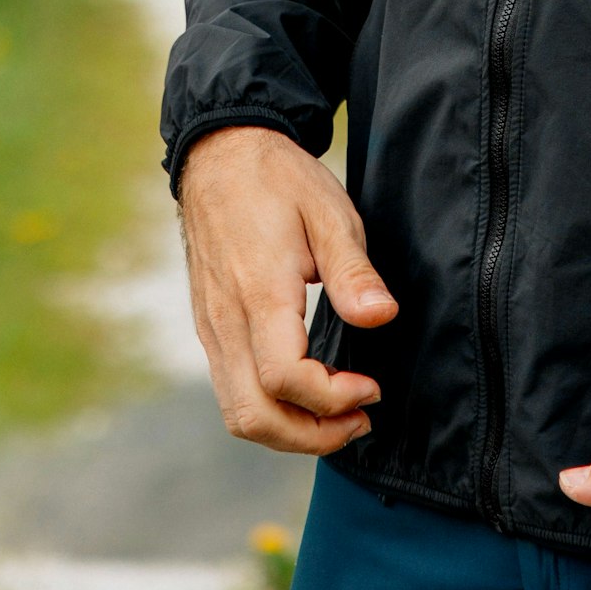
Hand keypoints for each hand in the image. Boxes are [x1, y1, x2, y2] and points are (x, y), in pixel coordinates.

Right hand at [175, 126, 398, 454]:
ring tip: (339, 415)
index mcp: (258, 294)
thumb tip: (381, 318)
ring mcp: (211, 328)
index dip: (333, 398)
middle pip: (254, 417)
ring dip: (291, 431)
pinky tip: (308, 393)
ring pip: (239, 413)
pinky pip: (231, 391)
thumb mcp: (329, 212)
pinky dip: (271, 411)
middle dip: (312, 435)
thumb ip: (353, 272)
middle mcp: (225, 321)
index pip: (285, 378)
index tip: (372, 387)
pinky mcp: (209, 328)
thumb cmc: (278, 180)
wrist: (219, 154)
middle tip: (361, 419)